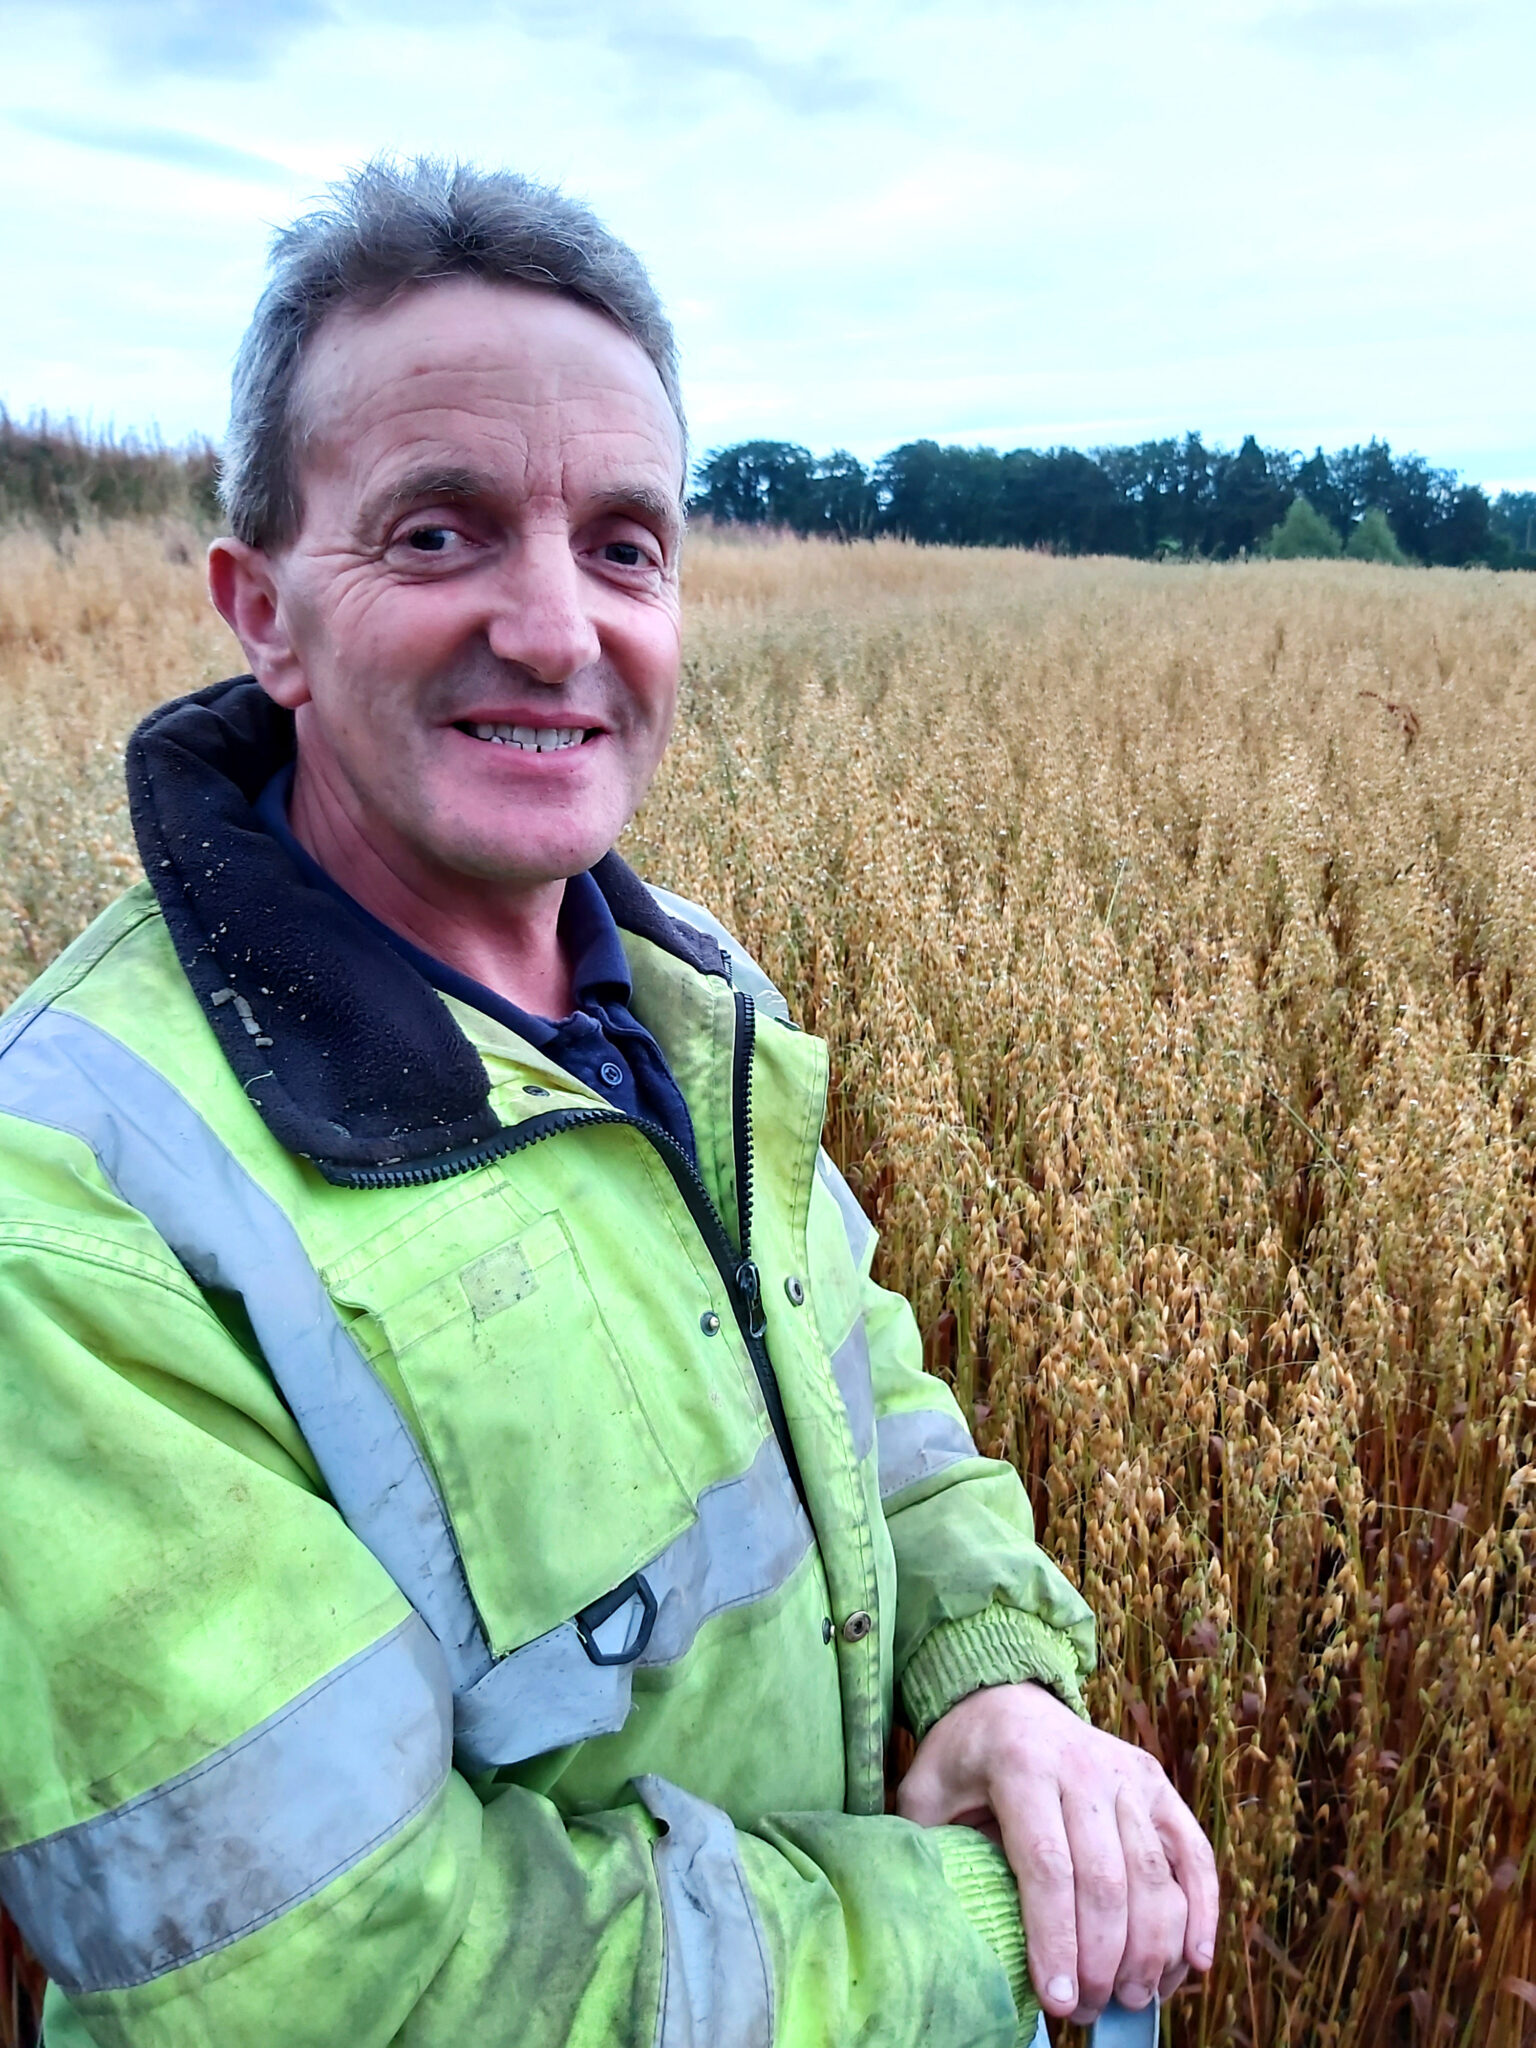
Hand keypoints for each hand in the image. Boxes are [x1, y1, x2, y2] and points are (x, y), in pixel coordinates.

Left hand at [896, 1681, 1218, 2027]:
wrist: (1007, 1697)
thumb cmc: (963, 1759)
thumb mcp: (927, 1792)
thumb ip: (931, 1849)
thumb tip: (943, 1928)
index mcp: (1021, 1766)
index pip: (1047, 1866)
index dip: (1055, 1940)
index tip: (1057, 2001)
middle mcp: (1083, 1766)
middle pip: (1105, 1879)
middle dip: (1103, 1959)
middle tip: (1091, 2011)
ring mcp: (1127, 1774)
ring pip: (1154, 1874)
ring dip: (1151, 1949)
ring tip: (1132, 1998)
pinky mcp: (1157, 1784)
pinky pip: (1193, 1852)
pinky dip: (1203, 1910)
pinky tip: (1195, 1962)